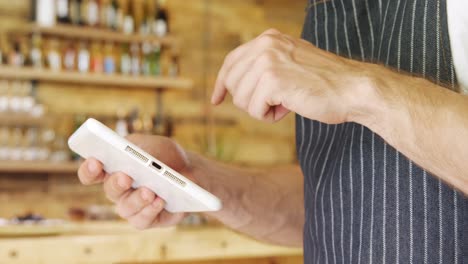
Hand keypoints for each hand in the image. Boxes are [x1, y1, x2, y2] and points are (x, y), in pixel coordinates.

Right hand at [77, 134, 189, 228]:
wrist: (190, 170)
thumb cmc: (165, 155)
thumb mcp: (154, 145)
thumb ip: (140, 148)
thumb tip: (133, 154)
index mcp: (112, 168)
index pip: (91, 172)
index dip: (89, 169)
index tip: (95, 161)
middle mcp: (118, 190)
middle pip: (110, 190)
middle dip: (117, 183)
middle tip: (126, 176)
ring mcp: (132, 206)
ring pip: (126, 208)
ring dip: (137, 199)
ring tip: (149, 191)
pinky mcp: (148, 218)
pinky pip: (143, 219)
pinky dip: (151, 210)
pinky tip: (160, 200)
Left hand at [211, 28, 369, 123]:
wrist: (352, 89)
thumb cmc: (326, 83)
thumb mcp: (292, 63)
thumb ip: (267, 65)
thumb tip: (237, 84)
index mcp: (270, 39)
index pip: (232, 61)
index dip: (221, 83)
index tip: (216, 99)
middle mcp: (266, 45)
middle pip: (233, 84)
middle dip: (249, 101)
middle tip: (275, 102)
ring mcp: (268, 60)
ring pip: (241, 99)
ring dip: (262, 109)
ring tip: (286, 103)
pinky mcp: (272, 80)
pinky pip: (254, 110)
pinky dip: (269, 116)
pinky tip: (288, 108)